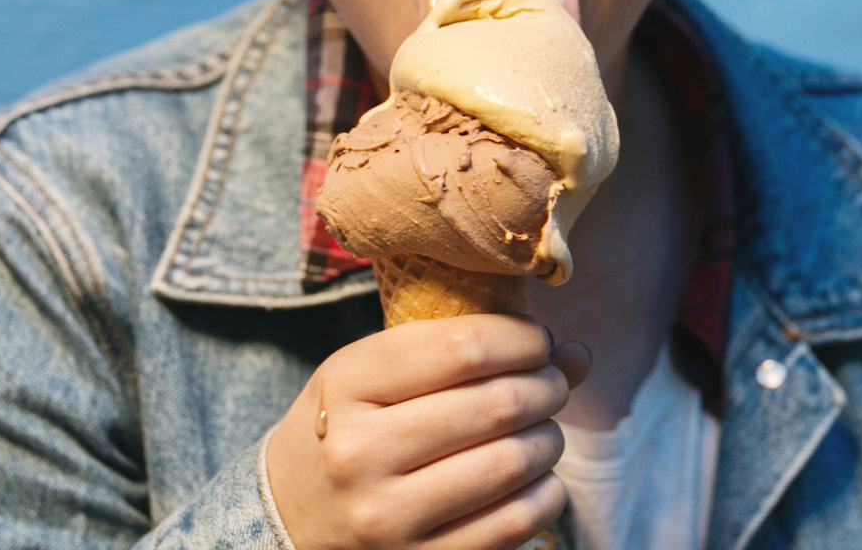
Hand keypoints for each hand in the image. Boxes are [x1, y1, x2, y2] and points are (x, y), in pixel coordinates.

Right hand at [265, 314, 590, 549]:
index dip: (522, 338)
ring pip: (513, 463)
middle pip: (497, 404)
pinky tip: (536, 479)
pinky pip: (515, 523)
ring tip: (542, 430)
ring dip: (549, 439)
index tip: (538, 339)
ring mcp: (387, 517)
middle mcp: (361, 452)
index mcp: (346, 386)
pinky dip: (545, 493)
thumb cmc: (345, 430)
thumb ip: (463, 353)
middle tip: (551, 384)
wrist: (285, 520)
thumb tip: (576, 353)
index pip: (462, 348)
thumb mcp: (375, 376)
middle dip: (546, 387)